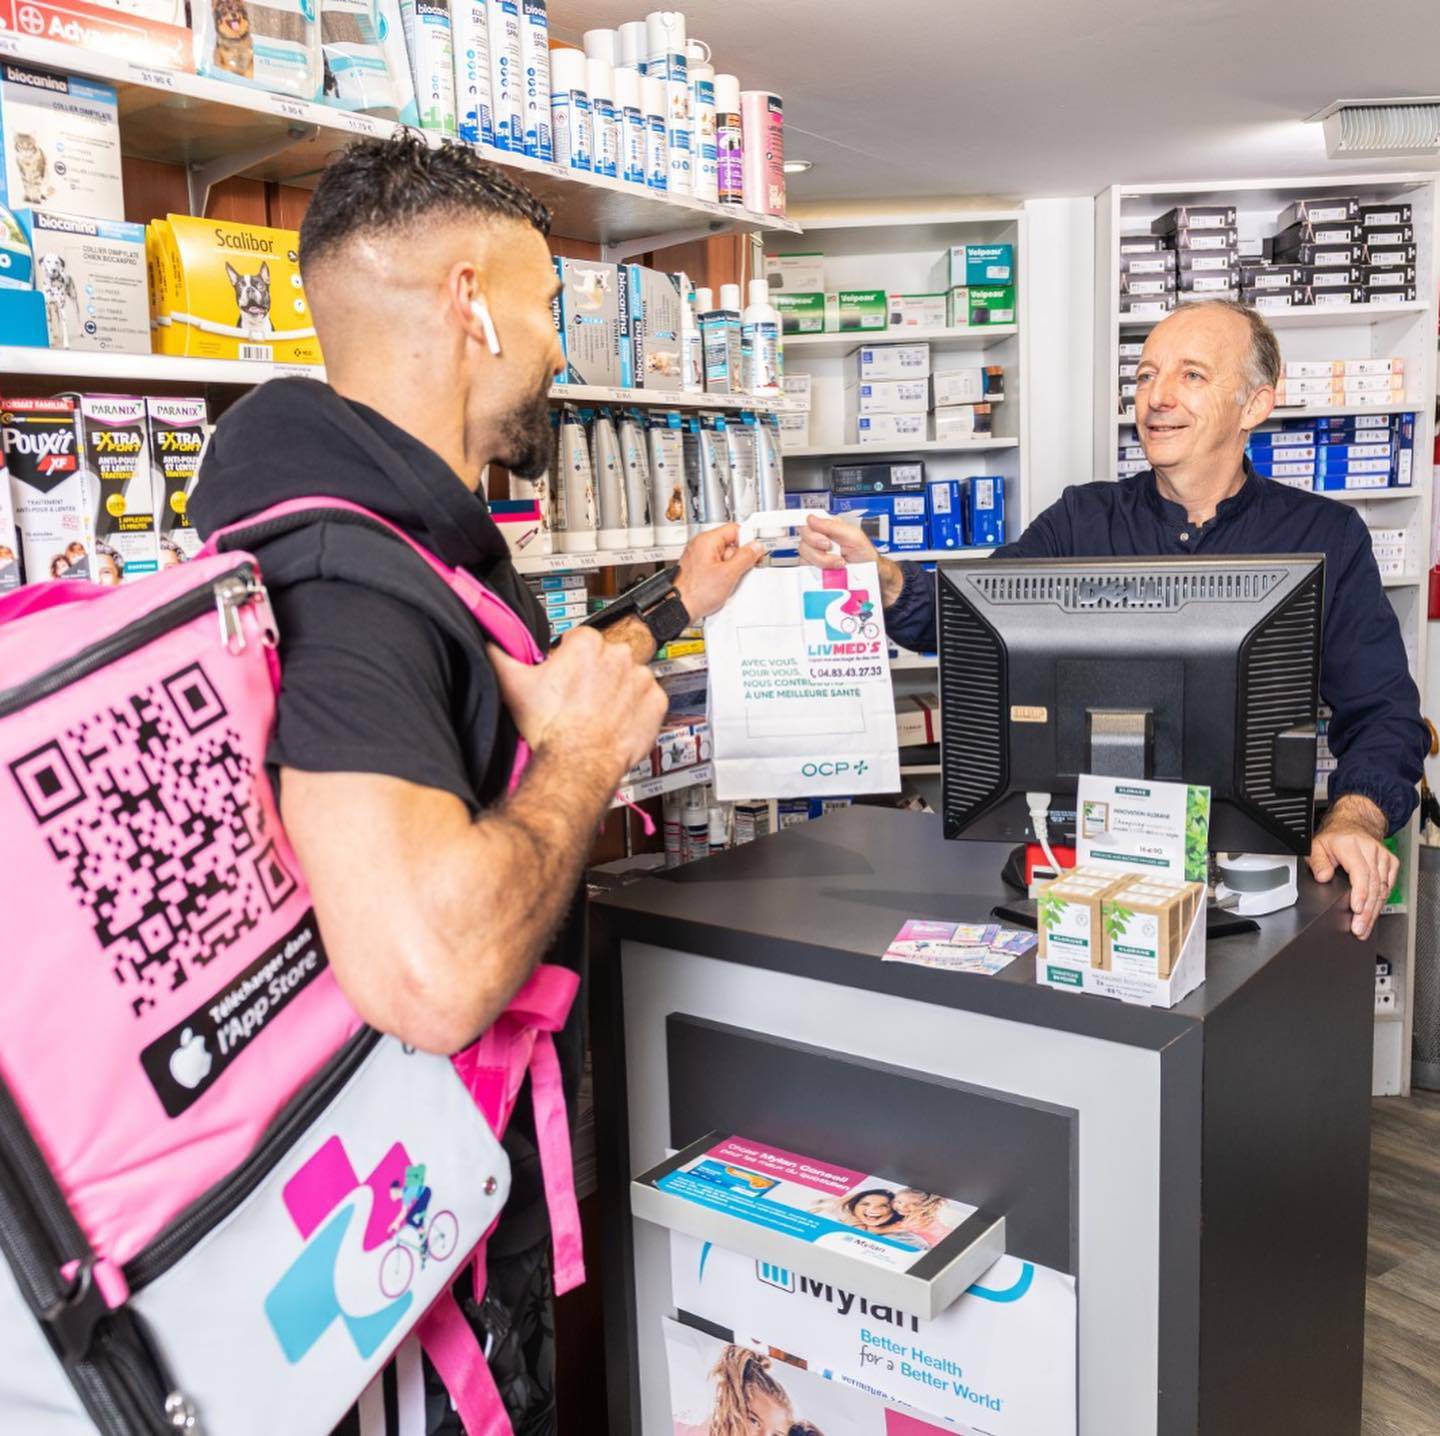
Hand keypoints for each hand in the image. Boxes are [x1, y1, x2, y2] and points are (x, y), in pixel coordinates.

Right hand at [489, 627, 668, 777]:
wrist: (577, 763)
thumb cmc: (551, 727)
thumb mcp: (513, 685)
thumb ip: (499, 655)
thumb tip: (491, 642)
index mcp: (586, 644)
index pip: (581, 640)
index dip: (571, 659)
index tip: (567, 676)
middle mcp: (618, 656)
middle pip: (607, 658)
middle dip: (596, 674)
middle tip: (581, 698)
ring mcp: (640, 679)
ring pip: (630, 678)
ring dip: (618, 691)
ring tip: (599, 712)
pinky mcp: (656, 702)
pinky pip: (650, 700)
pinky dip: (638, 709)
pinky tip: (618, 721)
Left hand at [674, 522, 764, 620]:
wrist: (678, 609)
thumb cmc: (694, 593)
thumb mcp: (728, 574)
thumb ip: (745, 557)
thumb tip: (755, 547)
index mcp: (707, 541)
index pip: (735, 529)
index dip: (748, 540)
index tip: (755, 552)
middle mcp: (701, 546)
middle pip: (731, 545)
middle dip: (740, 559)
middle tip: (742, 571)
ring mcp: (700, 559)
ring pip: (726, 558)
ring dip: (732, 570)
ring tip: (728, 582)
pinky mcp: (700, 570)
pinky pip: (718, 568)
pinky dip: (724, 576)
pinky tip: (722, 586)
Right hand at [797, 513, 904, 606]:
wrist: (870, 574)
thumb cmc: (865, 554)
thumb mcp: (853, 535)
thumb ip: (831, 525)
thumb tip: (811, 518)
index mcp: (827, 528)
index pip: (808, 522)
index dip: (808, 527)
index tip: (816, 532)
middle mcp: (818, 541)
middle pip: (803, 538)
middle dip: (817, 543)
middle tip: (830, 547)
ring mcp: (815, 556)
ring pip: (804, 555)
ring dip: (822, 559)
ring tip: (838, 562)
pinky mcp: (814, 570)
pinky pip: (807, 569)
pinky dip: (819, 569)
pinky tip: (831, 570)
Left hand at [1307, 795, 1396, 939]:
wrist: (1353, 825)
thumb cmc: (1334, 838)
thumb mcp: (1316, 845)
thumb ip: (1317, 862)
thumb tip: (1322, 877)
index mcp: (1352, 846)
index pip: (1361, 873)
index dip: (1360, 893)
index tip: (1357, 909)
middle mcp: (1371, 851)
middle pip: (1373, 885)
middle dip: (1366, 910)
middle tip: (1359, 928)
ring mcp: (1383, 857)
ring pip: (1383, 888)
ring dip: (1374, 911)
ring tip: (1364, 928)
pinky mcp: (1391, 863)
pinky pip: (1388, 886)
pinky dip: (1381, 903)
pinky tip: (1372, 915)